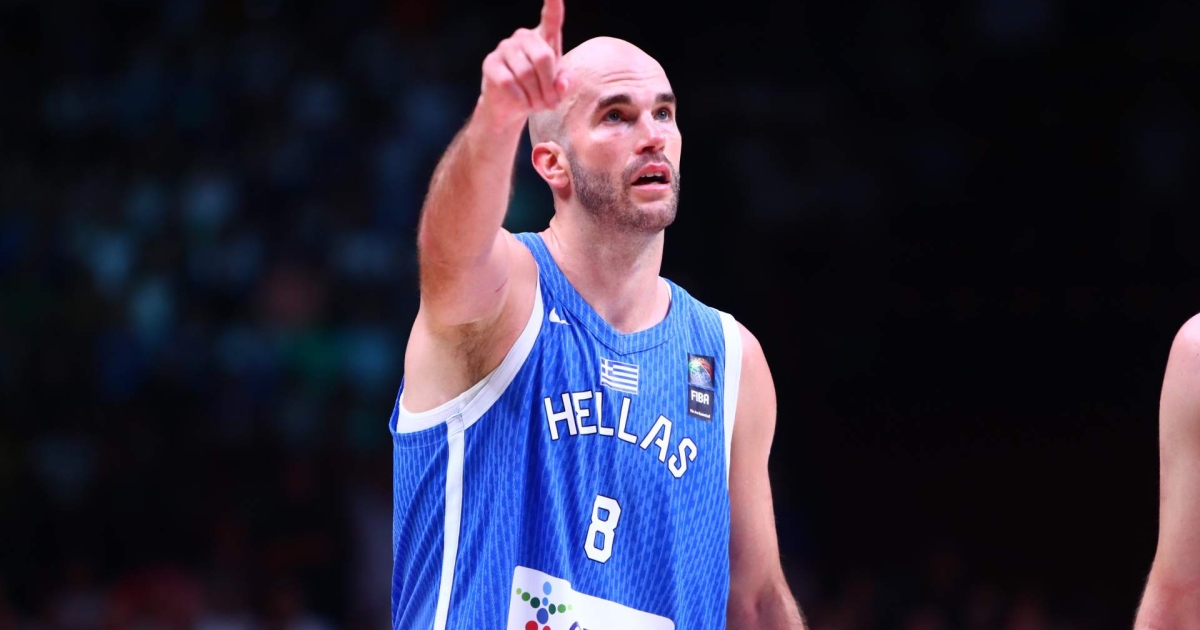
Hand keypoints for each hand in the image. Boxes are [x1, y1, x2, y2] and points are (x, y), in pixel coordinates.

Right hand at [478, 0, 571, 126]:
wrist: (511, 107)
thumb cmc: (539, 92)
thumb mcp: (559, 88)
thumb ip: (567, 83)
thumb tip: (562, 83)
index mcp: (545, 38)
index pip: (552, 18)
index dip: (553, 4)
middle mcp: (524, 37)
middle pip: (543, 58)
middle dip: (549, 86)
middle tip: (551, 104)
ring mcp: (505, 47)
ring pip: (526, 73)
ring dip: (535, 96)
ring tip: (537, 105)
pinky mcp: (491, 63)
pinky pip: (509, 83)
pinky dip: (520, 99)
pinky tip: (521, 103)